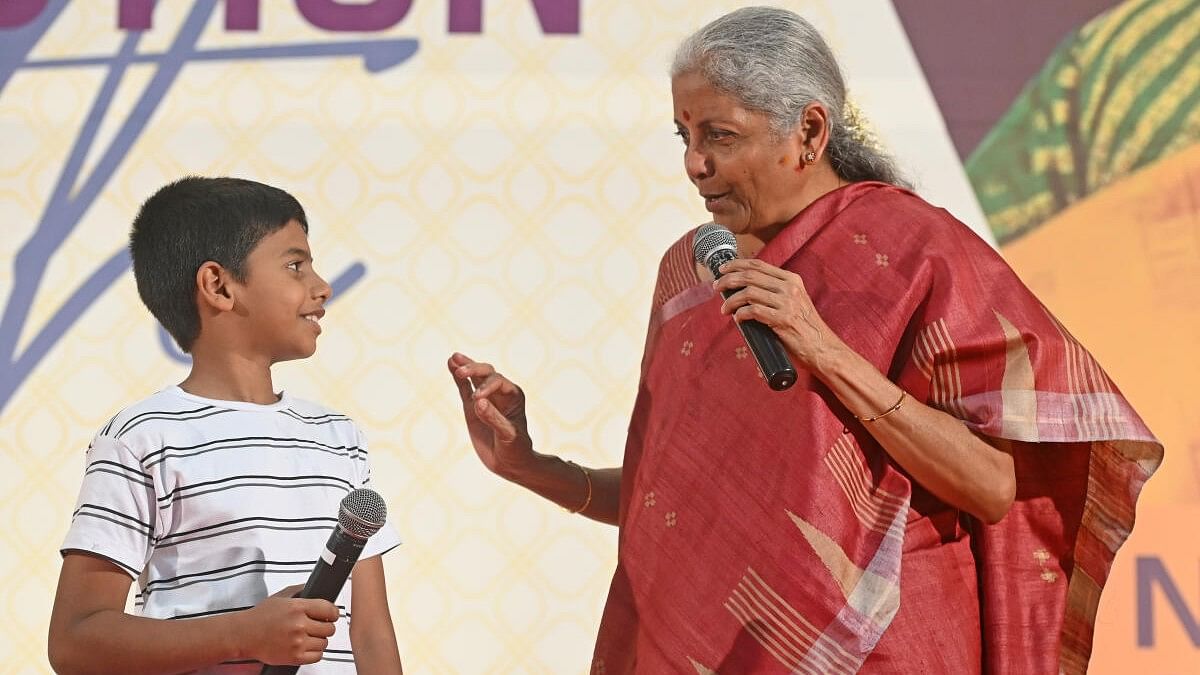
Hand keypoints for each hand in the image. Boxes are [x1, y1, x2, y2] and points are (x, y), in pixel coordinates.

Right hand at [237, 584, 338, 665]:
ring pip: (324, 643)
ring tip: (308, 636)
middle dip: (325, 626)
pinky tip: (306, 646)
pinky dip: (314, 652)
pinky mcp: (294, 657)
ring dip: (319, 640)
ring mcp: (297, 642)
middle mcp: (299, 625)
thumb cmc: (260, 616)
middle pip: (330, 628)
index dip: (332, 612)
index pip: (329, 610)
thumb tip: (317, 586)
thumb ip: (300, 590)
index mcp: (297, 607)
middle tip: (317, 626)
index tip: (330, 615)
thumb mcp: (281, 597)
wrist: (244, 635)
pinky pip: (317, 656)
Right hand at [447, 352, 535, 477]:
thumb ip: (493, 418)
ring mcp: (485, 399)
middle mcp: (500, 393)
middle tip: (461, 372)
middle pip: (487, 373)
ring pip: (475, 377)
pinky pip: (464, 388)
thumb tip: (478, 401)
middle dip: (474, 369)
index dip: (486, 386)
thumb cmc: (515, 449)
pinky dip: (457, 378)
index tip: (476, 399)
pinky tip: (451, 364)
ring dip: (465, 367)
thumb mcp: (507, 435)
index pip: (498, 381)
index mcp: (514, 395)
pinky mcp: (472, 407)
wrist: (510, 464)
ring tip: (453, 358)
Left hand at [712, 258, 845, 372]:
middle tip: (717, 287)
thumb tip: (745, 290)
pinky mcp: (783, 319)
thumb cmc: (804, 327)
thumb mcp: (794, 301)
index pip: (758, 265)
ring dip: (731, 300)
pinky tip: (737, 319)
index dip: (737, 264)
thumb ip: (775, 292)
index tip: (723, 269)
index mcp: (791, 279)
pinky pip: (753, 311)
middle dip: (728, 280)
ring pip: (749, 293)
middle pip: (750, 276)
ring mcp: (787, 303)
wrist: (822, 348)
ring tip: (724, 309)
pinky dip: (741, 314)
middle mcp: (790, 287)